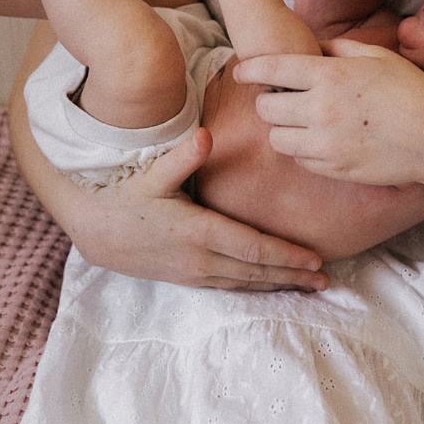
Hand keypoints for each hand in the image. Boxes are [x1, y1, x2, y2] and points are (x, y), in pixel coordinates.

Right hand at [75, 128, 329, 290]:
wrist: (96, 230)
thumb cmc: (126, 196)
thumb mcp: (153, 173)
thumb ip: (183, 157)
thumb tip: (206, 135)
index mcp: (198, 232)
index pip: (252, 248)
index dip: (286, 256)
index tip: (315, 260)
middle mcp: (200, 259)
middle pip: (256, 272)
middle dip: (293, 277)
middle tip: (327, 281)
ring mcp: (193, 273)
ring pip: (245, 284)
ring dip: (278, 285)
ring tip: (310, 286)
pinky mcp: (187, 278)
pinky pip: (230, 287)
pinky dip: (255, 287)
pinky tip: (272, 285)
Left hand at [233, 39, 423, 186]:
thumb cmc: (410, 90)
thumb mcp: (375, 56)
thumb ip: (336, 49)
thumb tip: (310, 48)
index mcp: (328, 75)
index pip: (270, 70)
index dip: (249, 69)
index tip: (242, 71)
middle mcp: (320, 110)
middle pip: (265, 108)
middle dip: (267, 101)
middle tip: (280, 98)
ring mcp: (325, 144)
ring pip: (277, 139)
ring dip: (282, 128)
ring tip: (299, 121)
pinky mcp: (334, 169)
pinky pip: (300, 161)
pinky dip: (302, 151)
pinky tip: (319, 140)